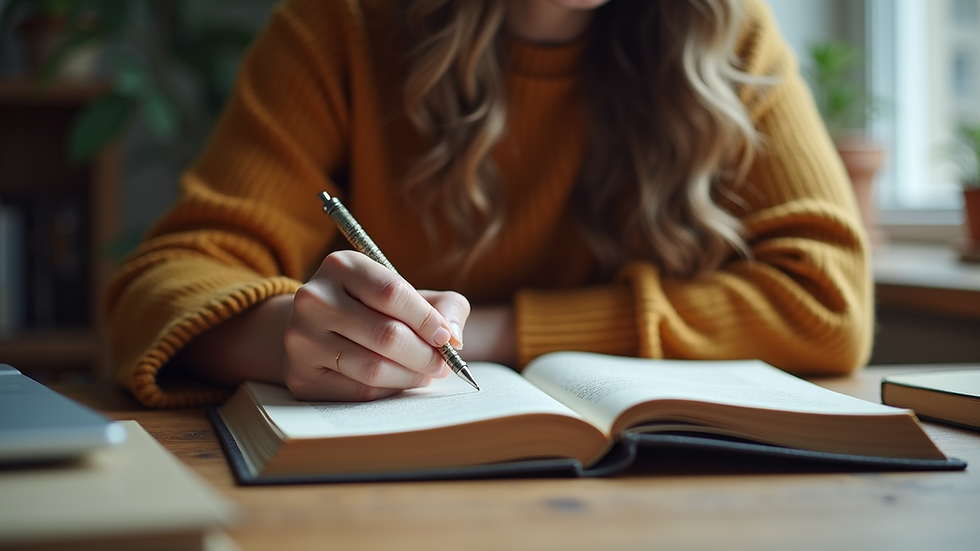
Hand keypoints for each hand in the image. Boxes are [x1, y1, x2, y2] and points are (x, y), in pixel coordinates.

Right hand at [283, 251, 469, 400]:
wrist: (316, 328)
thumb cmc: (373, 308)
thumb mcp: (407, 293)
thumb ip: (443, 305)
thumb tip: (454, 337)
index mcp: (341, 266)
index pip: (393, 293)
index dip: (427, 319)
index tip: (446, 338)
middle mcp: (314, 298)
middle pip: (386, 335)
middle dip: (425, 355)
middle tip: (443, 365)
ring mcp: (302, 338)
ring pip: (374, 368)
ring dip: (412, 376)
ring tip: (426, 374)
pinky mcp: (301, 375)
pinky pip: (359, 391)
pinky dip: (390, 390)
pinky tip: (399, 381)